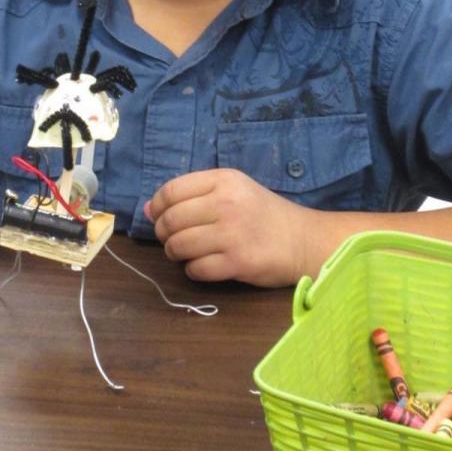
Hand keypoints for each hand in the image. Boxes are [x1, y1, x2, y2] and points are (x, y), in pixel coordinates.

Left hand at [145, 168, 324, 286]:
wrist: (304, 240)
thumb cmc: (264, 214)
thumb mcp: (232, 192)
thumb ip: (192, 196)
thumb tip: (148, 210)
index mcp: (224, 180)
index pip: (171, 191)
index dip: (157, 207)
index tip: (159, 217)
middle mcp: (227, 203)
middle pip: (171, 220)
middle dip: (163, 233)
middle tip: (171, 239)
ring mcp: (233, 233)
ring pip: (179, 246)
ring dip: (175, 253)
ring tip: (187, 253)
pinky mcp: (239, 262)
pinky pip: (196, 269)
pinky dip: (193, 270)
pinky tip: (203, 265)